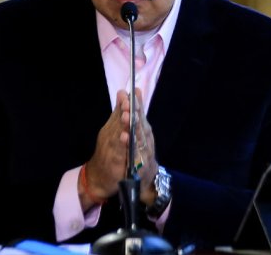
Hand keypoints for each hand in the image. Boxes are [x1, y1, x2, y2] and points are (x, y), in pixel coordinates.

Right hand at [80, 91, 130, 208]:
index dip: (125, 103)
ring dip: (123, 125)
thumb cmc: (109, 151)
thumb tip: (123, 92)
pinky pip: (119, 152)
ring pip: (118, 134)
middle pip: (118, 121)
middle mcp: (110, 135)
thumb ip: (118, 113)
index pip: (119, 113)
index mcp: (112, 127)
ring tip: (128, 116)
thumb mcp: (114, 130)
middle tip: (129, 101)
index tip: (130, 92)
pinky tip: (125, 137)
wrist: (99, 176)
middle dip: (125, 111)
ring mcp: (111, 148)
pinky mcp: (114, 161)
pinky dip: (121, 145)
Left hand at [130, 89, 158, 205]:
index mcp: (144, 131)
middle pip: (141, 124)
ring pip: (138, 138)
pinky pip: (133, 154)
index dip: (137, 104)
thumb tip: (134, 90)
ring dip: (132, 127)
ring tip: (125, 116)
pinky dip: (129, 146)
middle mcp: (146, 140)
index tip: (132, 92)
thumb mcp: (135, 130)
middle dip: (134, 113)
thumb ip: (135, 112)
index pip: (141, 115)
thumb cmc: (136, 151)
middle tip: (127, 102)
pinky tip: (125, 137)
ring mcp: (143, 153)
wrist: (141, 180)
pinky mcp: (138, 166)